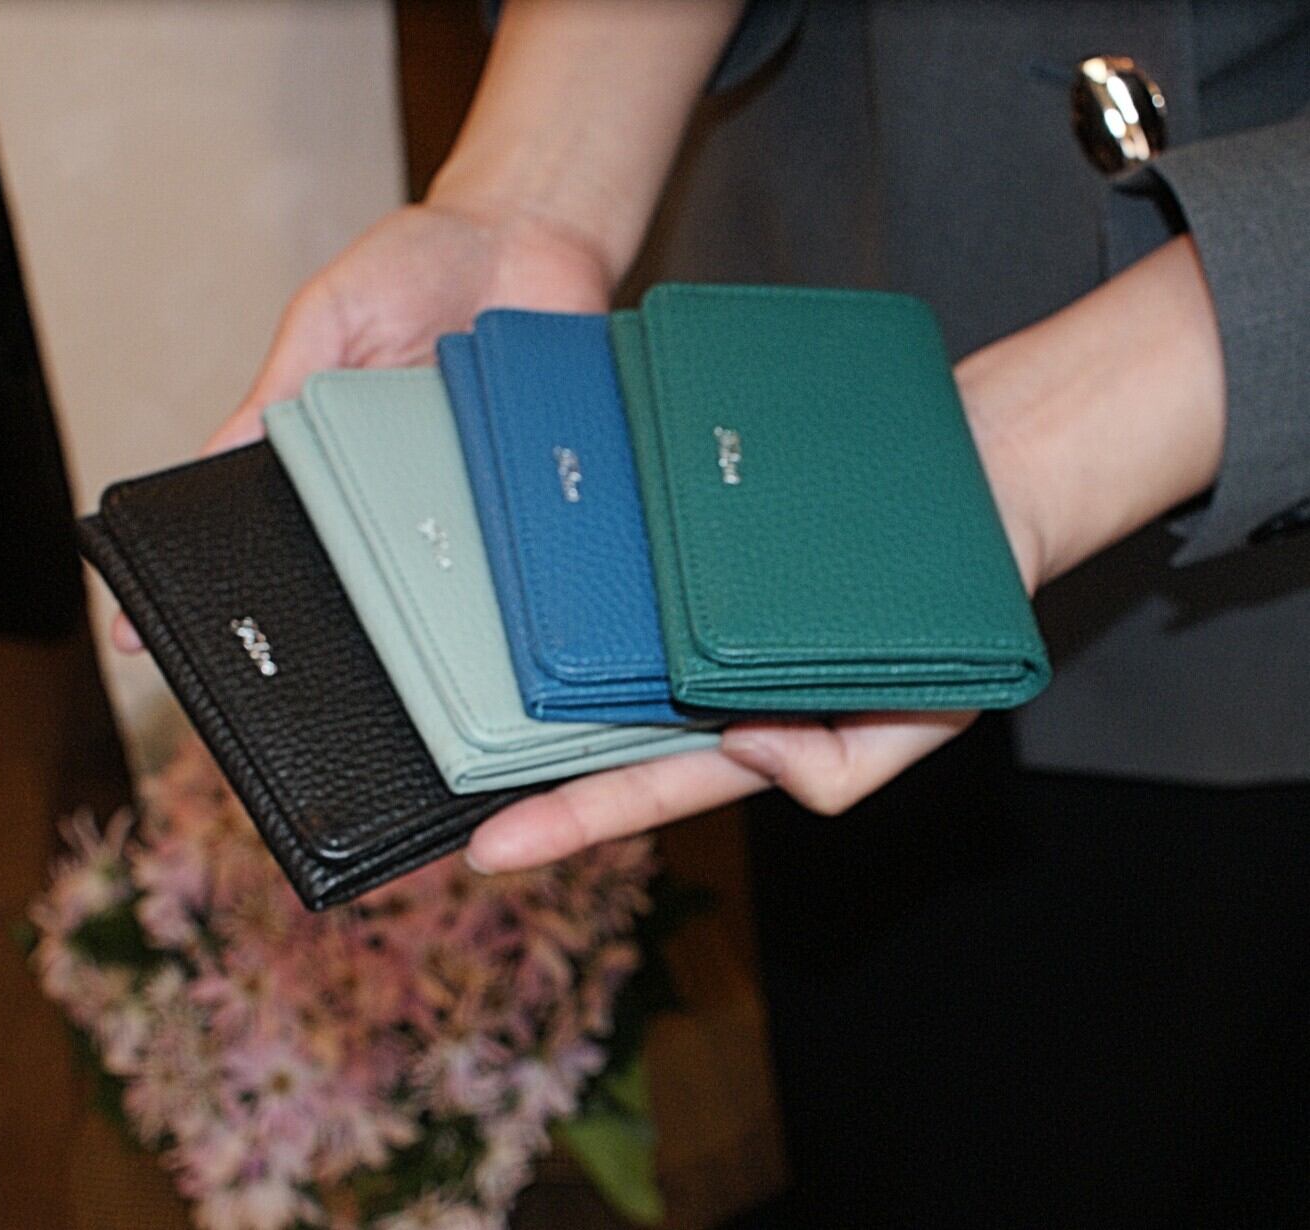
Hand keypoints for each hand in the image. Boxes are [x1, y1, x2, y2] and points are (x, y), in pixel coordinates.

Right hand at [113, 0, 740, 652]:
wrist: (532, 232)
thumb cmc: (423, 262)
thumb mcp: (332, 315)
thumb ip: (285, 383)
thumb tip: (219, 455)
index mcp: (332, 443)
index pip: (264, 519)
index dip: (210, 574)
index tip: (137, 636)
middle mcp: (394, 480)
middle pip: (346, 567)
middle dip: (317, 619)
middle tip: (284, 668)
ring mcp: (459, 488)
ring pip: (427, 576)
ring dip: (410, 610)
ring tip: (388, 661)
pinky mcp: (523, 486)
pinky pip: (509, 543)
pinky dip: (499, 574)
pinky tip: (484, 614)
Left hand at [467, 235, 1225, 872]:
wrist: (982, 481)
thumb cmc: (954, 616)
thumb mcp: (923, 720)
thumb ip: (837, 768)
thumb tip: (741, 749)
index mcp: (741, 725)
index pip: (641, 784)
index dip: (568, 821)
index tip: (486, 850)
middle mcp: (697, 667)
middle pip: (590, 721)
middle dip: (512, 751)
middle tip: (424, 763)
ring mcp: (685, 598)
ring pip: (591, 635)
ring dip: (525, 652)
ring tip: (443, 664)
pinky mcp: (687, 527)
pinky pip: (624, 549)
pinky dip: (579, 557)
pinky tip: (519, 549)